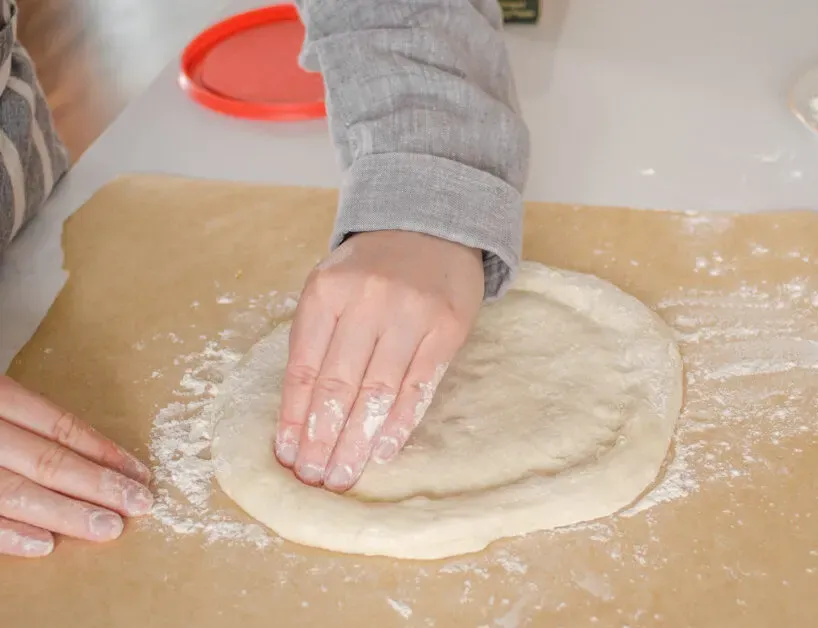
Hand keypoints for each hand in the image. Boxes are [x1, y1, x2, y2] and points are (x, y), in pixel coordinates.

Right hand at [0, 376, 152, 557]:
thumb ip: (28, 422)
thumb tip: (94, 457)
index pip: (59, 426)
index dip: (103, 451)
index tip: (141, 473)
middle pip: (46, 460)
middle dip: (98, 485)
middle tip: (140, 504)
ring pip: (15, 492)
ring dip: (66, 513)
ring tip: (108, 528)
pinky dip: (10, 534)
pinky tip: (45, 544)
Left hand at [275, 230, 483, 491]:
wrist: (432, 227)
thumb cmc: (372, 267)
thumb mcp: (331, 286)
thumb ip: (315, 337)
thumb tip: (299, 413)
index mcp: (327, 291)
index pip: (304, 367)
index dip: (294, 417)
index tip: (287, 455)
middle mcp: (368, 301)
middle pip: (339, 385)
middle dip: (323, 439)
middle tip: (313, 478)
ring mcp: (411, 315)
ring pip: (378, 392)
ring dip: (357, 441)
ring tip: (343, 474)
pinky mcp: (446, 330)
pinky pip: (419, 387)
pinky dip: (399, 424)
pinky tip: (382, 451)